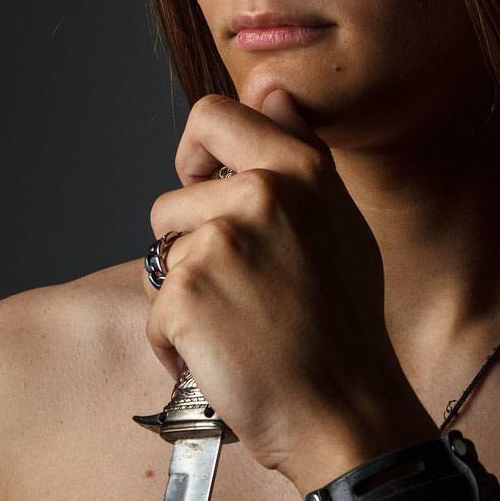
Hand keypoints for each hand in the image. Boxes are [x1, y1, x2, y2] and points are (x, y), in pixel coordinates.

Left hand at [144, 89, 435, 492]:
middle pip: (172, 197)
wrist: (343, 411)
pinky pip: (156, 311)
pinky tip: (226, 359)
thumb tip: (272, 89)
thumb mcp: (338, 223)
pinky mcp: (185, 295)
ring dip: (185, 296)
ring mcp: (219, 243)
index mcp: (300, 168)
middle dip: (186, 243)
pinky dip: (178, 344)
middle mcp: (261, 194)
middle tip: (234, 287)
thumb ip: (298, 156)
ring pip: (162, 257)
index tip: (203, 188)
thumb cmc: (343, 329)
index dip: (195, 153)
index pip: (213, 115)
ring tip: (239, 328)